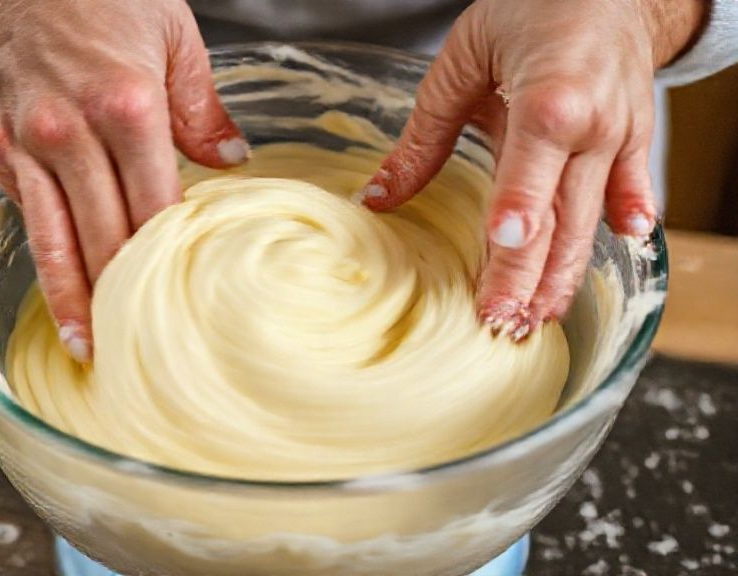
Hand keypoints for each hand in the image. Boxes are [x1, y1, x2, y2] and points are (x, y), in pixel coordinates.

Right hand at [0, 0, 247, 360]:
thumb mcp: (175, 37)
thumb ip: (203, 110)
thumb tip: (233, 163)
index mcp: (126, 107)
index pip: (154, 208)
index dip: (167, 261)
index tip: (182, 303)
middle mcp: (70, 132)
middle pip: (103, 236)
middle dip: (122, 297)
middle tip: (140, 350)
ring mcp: (26, 142)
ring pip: (53, 239)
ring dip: (72, 299)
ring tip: (87, 347)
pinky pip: (23, 213)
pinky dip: (42, 258)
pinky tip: (58, 292)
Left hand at [360, 0, 703, 338]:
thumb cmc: (530, 11)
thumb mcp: (461, 62)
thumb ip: (423, 137)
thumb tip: (376, 198)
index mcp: (550, 100)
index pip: (531, 171)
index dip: (518, 214)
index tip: (501, 255)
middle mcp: (593, 125)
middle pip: (560, 216)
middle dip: (531, 277)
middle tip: (502, 326)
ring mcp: (620, 137)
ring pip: (592, 220)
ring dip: (564, 274)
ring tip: (536, 319)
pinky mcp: (635, 141)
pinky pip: (632, 190)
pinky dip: (631, 222)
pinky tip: (625, 249)